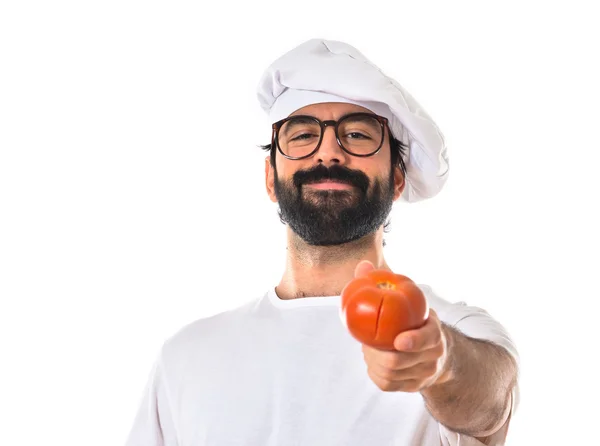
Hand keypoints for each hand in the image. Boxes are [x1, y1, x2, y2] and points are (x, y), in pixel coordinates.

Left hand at [355, 261, 450, 392]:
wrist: (433, 350)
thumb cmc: (412, 318)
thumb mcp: (405, 299)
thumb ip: (383, 281)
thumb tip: (363, 265)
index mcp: (434, 332)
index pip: (428, 338)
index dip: (414, 341)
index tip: (398, 340)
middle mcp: (433, 356)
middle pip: (399, 361)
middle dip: (376, 353)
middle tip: (366, 342)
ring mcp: (425, 374)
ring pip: (390, 375)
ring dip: (373, 362)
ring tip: (369, 349)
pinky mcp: (413, 387)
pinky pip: (387, 384)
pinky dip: (374, 372)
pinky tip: (372, 361)